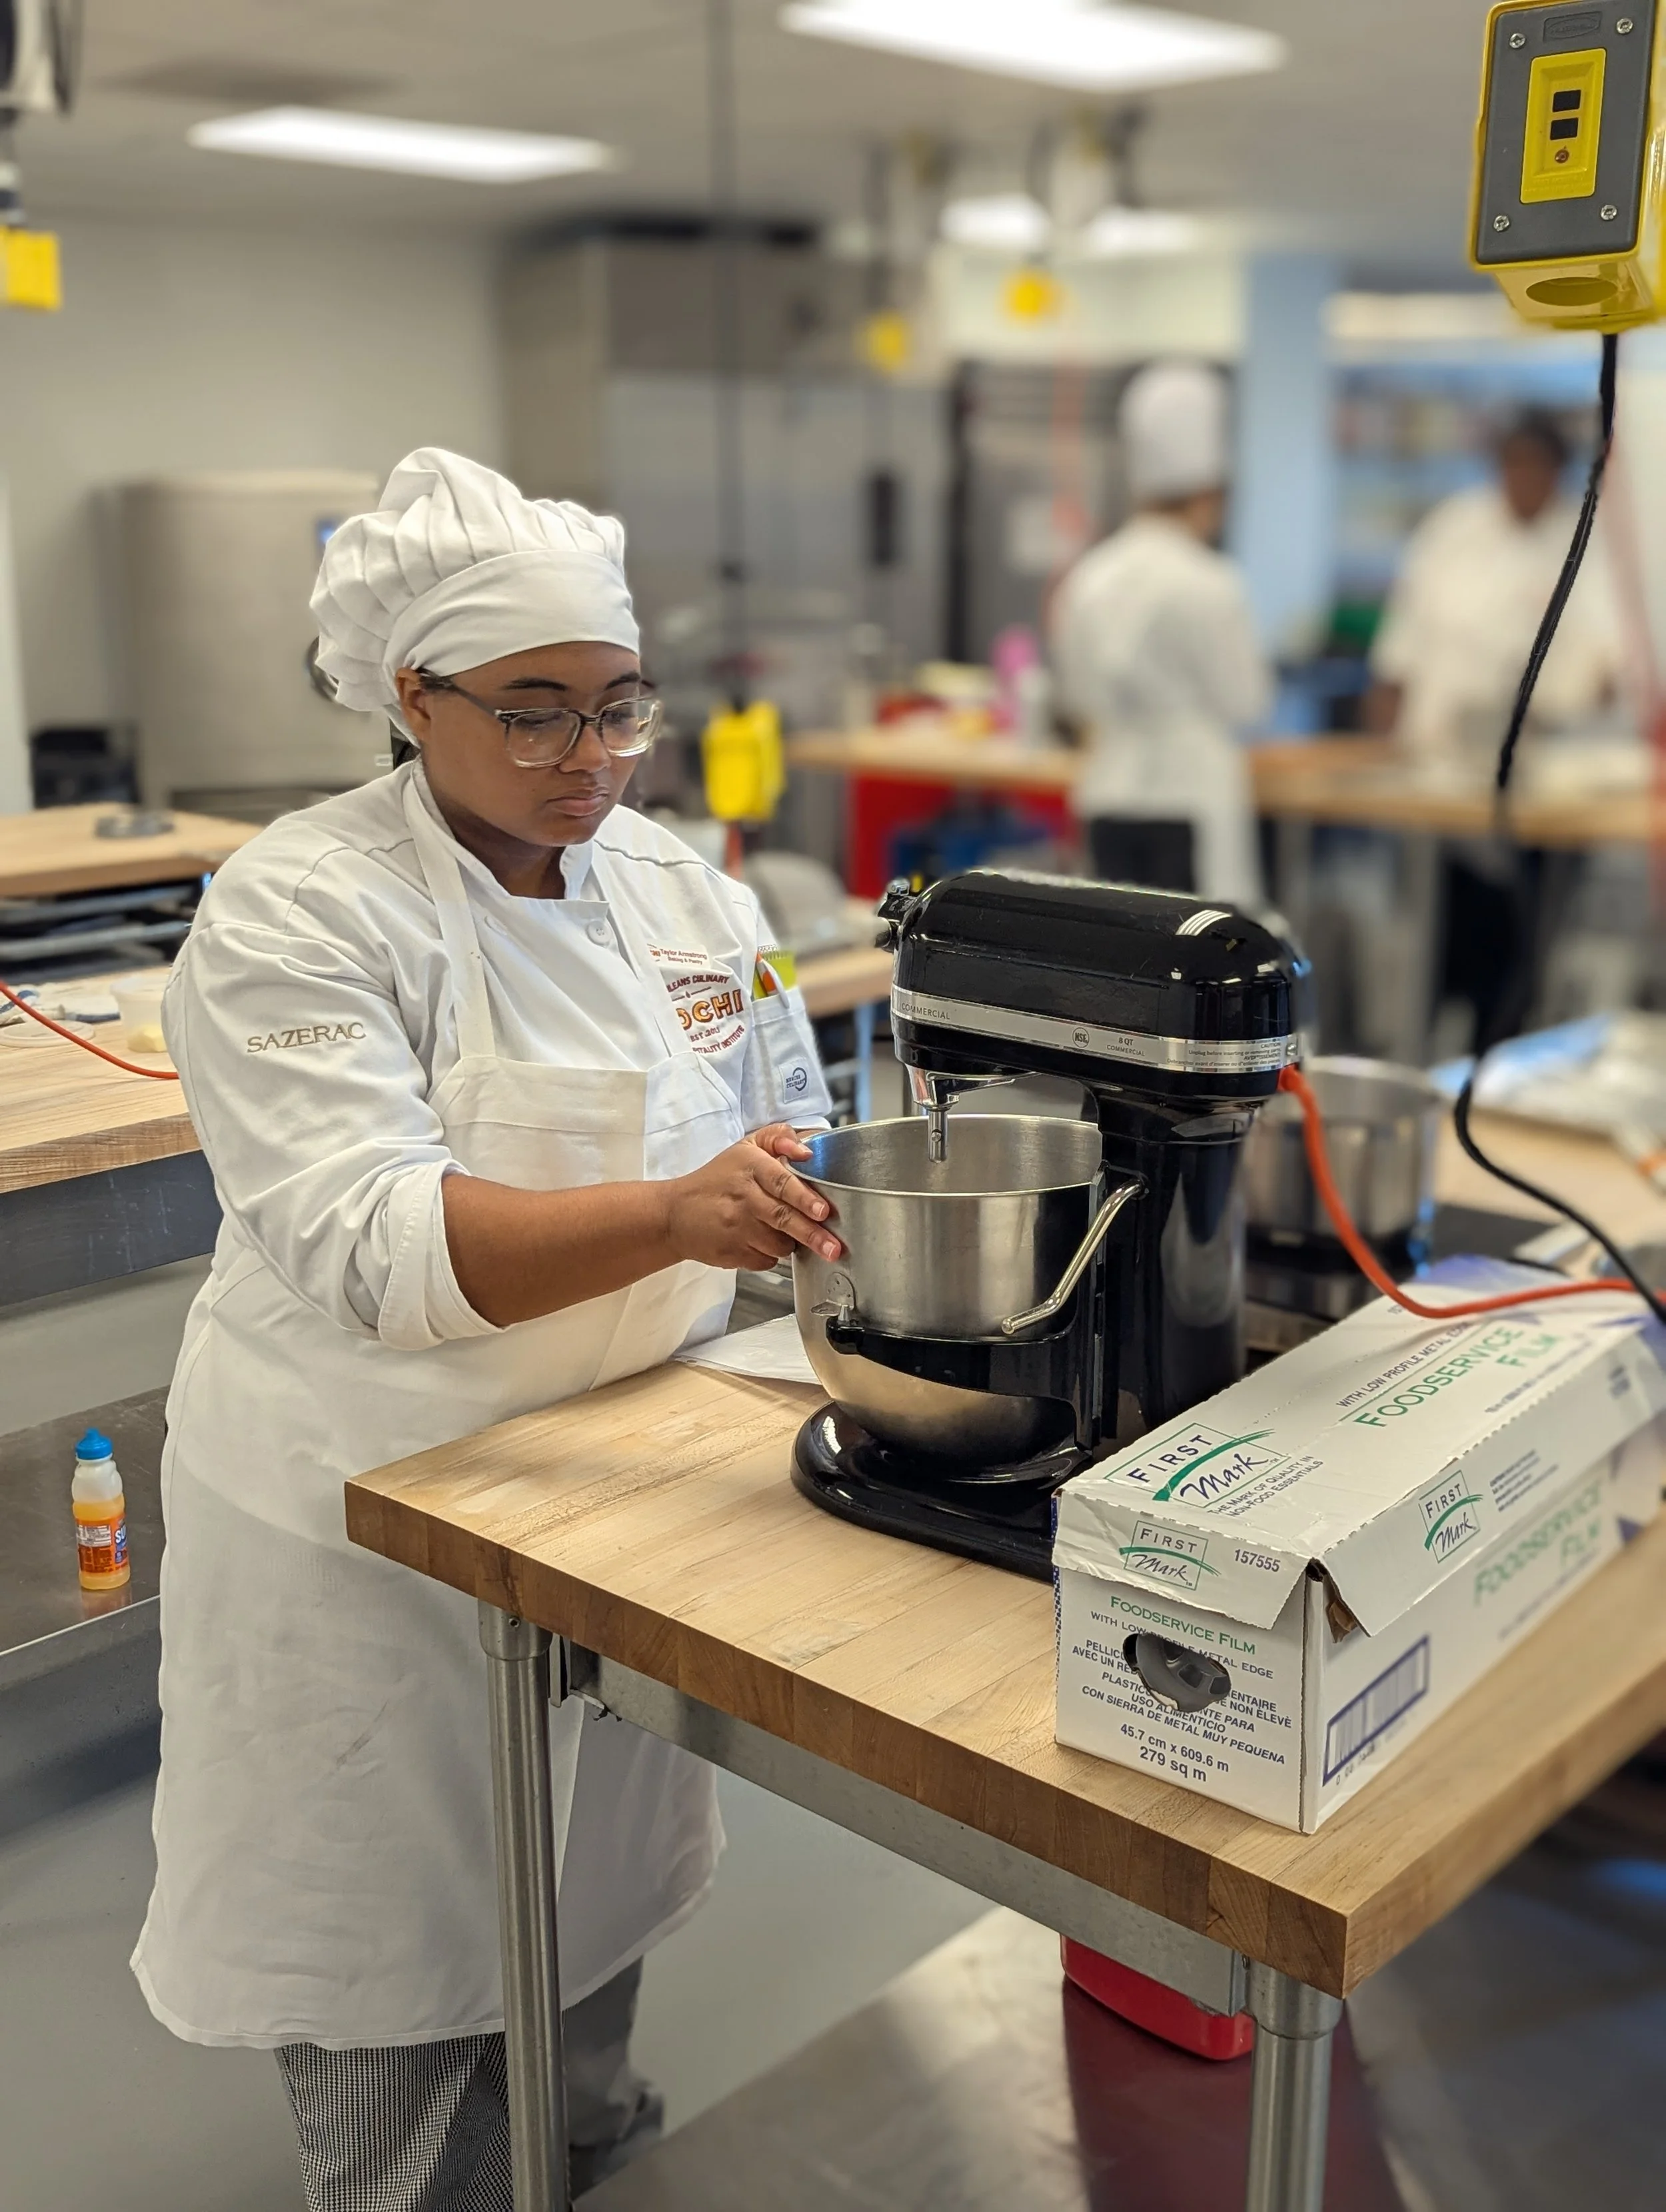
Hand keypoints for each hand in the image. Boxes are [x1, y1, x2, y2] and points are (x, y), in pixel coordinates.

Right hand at [664, 1124, 843, 1270]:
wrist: (674, 1215)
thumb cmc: (716, 1180)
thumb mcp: (745, 1147)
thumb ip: (779, 1137)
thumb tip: (806, 1149)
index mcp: (749, 1167)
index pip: (781, 1182)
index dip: (804, 1198)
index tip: (823, 1211)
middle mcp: (743, 1198)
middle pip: (784, 1218)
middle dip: (813, 1235)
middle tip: (833, 1247)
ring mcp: (736, 1229)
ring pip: (779, 1244)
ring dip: (791, 1242)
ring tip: (786, 1232)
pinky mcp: (731, 1253)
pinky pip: (766, 1260)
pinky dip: (771, 1255)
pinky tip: (761, 1242)